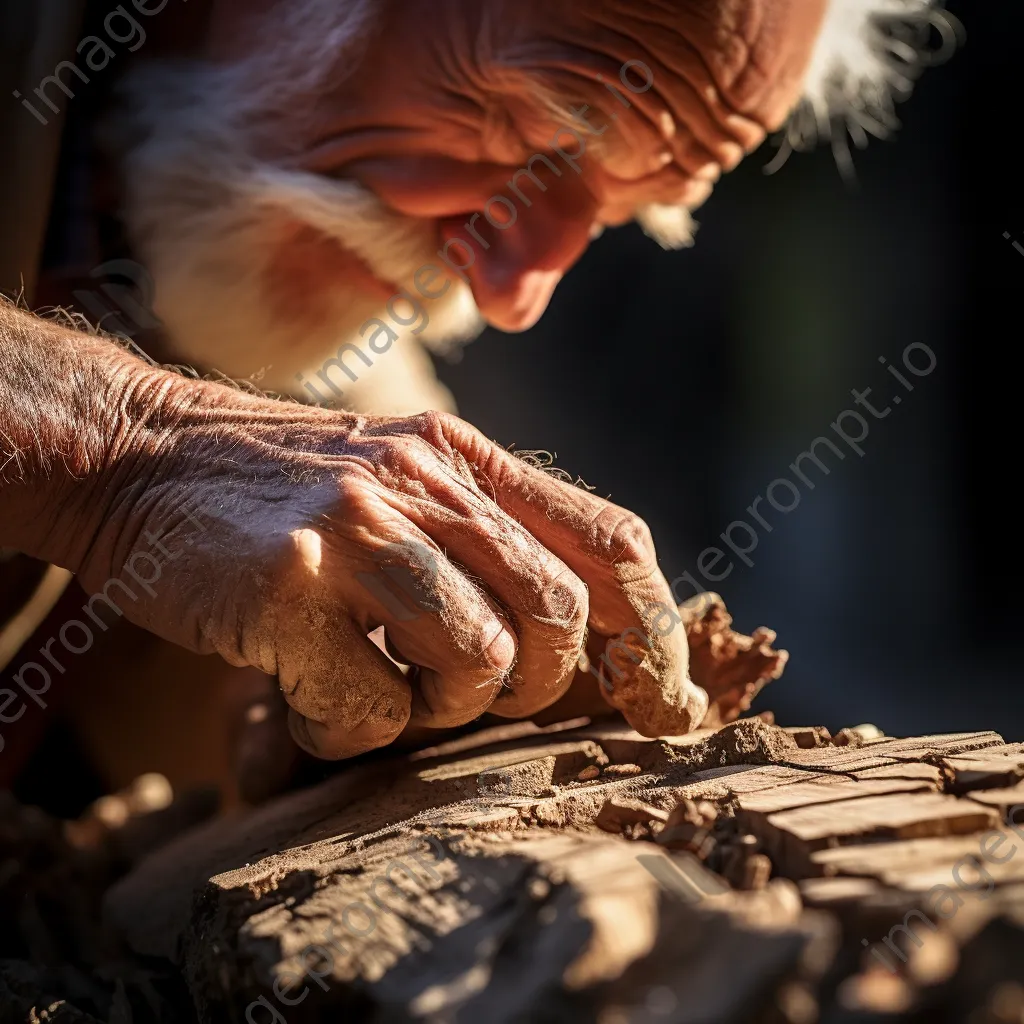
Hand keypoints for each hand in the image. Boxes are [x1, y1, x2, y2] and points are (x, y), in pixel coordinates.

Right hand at [70, 373, 705, 759]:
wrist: (139, 456)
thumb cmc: (279, 491)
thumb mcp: (396, 477)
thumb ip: (481, 531)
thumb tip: (575, 631)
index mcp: (466, 459)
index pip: (612, 542)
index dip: (657, 632)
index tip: (661, 701)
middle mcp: (426, 480)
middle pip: (559, 616)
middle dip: (532, 687)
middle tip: (466, 692)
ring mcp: (360, 524)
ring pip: (479, 661)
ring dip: (438, 710)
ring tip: (383, 691)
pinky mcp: (291, 581)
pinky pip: (374, 703)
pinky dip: (350, 731)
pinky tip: (308, 701)